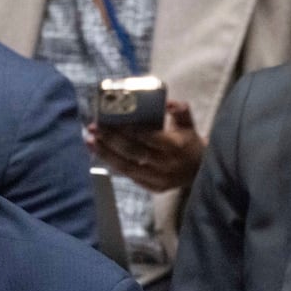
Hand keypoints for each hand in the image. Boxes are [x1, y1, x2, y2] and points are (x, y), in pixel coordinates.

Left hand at [88, 99, 205, 192]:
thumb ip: (180, 110)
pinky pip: (129, 176)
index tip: (111, 121)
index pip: (149, 138)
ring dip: (105, 154)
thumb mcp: (189, 124)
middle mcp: (166, 165)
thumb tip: (167, 102)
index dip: (129, 130)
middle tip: (93, 128)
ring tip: (89, 141)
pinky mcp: (154, 188)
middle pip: (133, 152)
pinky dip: (112, 164)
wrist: (201, 171)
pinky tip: (99, 153)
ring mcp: (159, 179)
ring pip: (127, 167)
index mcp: (176, 146)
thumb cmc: (189, 142)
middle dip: (111, 140)